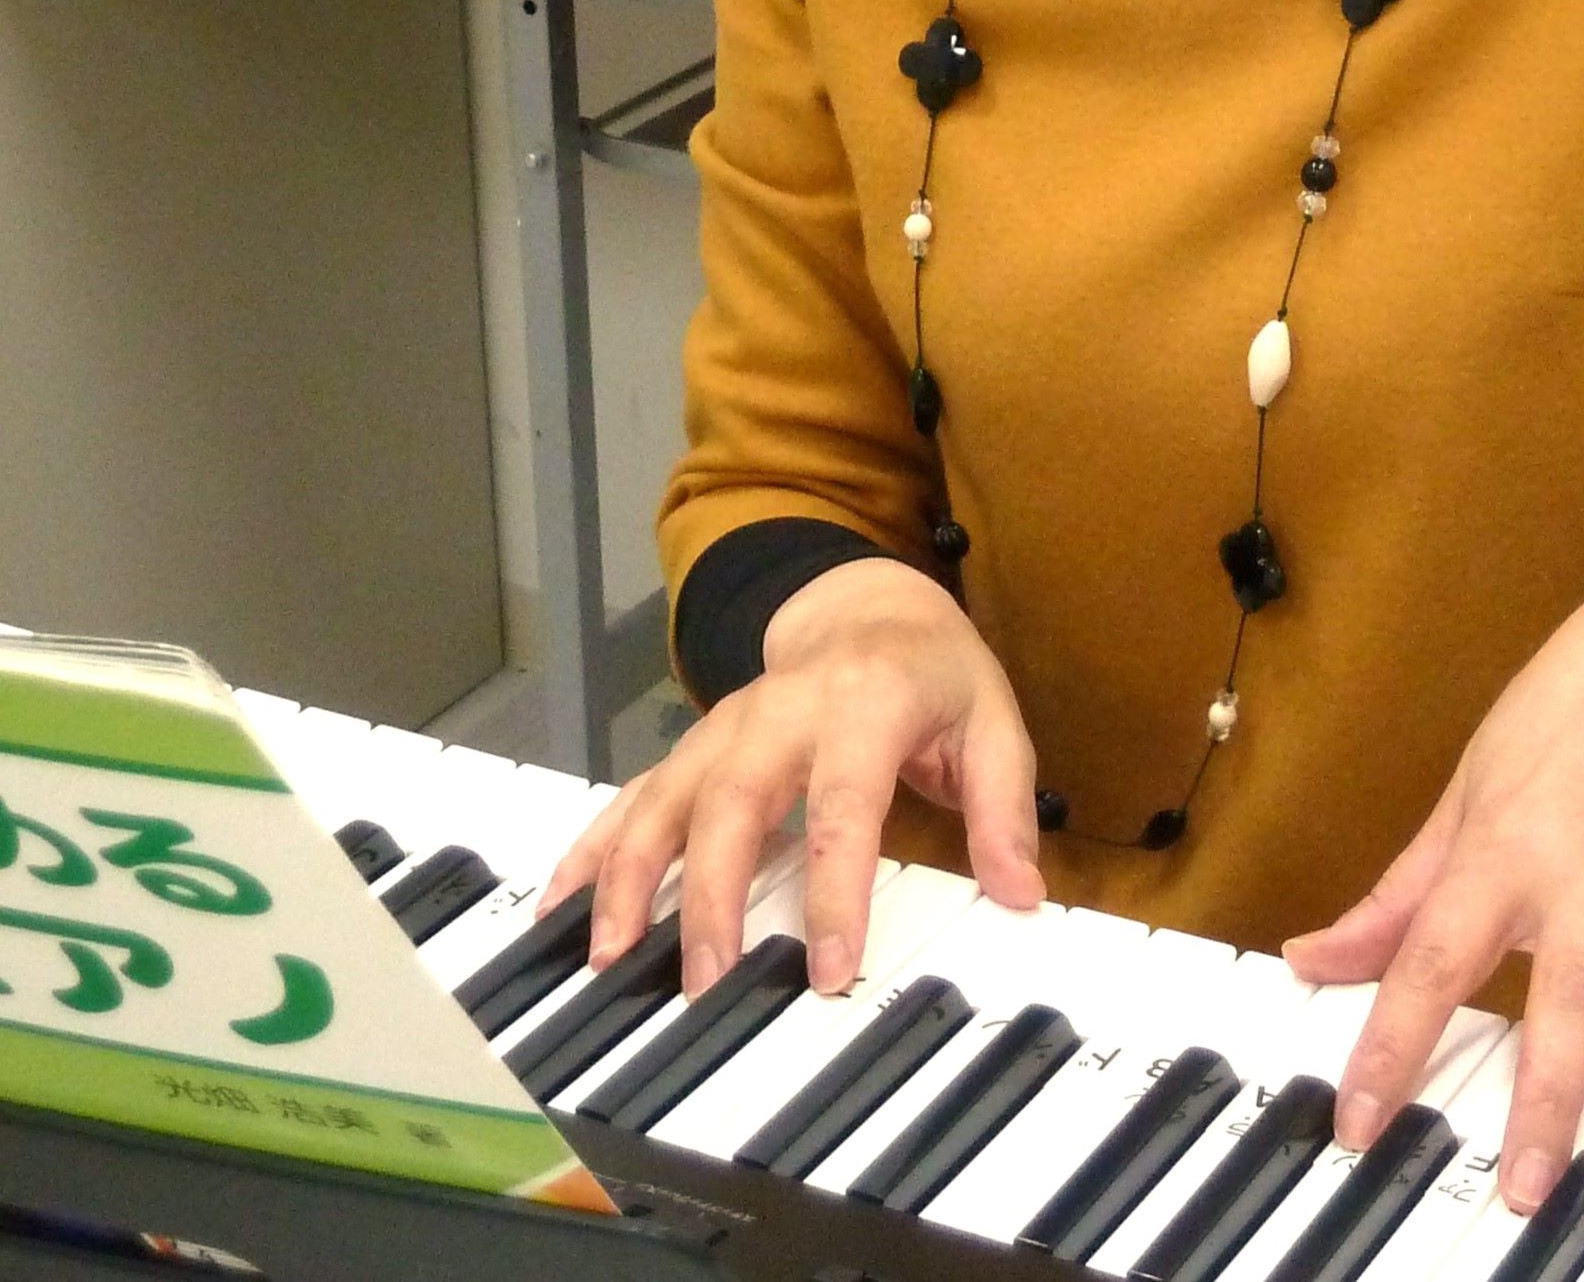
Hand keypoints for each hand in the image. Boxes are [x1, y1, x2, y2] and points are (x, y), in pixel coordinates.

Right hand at [540, 554, 1042, 995]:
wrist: (870, 603)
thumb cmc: (934, 673)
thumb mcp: (992, 724)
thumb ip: (1003, 811)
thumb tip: (1021, 894)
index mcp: (864, 704)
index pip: (844, 805)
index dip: (833, 891)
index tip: (827, 968)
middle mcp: (781, 710)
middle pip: (734, 802)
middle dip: (714, 894)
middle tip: (706, 980)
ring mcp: (726, 727)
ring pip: (665, 796)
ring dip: (633, 876)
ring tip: (610, 955)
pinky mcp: (696, 747)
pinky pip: (634, 794)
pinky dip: (594, 848)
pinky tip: (562, 903)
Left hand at [1285, 547, 1583, 1212]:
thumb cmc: (1563, 715)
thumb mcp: (1467, 792)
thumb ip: (1398, 895)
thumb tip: (1311, 959)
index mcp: (1506, 846)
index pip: (1433, 954)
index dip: (1391, 1040)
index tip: (1359, 1123)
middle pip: (1569, 992)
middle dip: (1547, 1096)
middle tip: (1529, 1191)